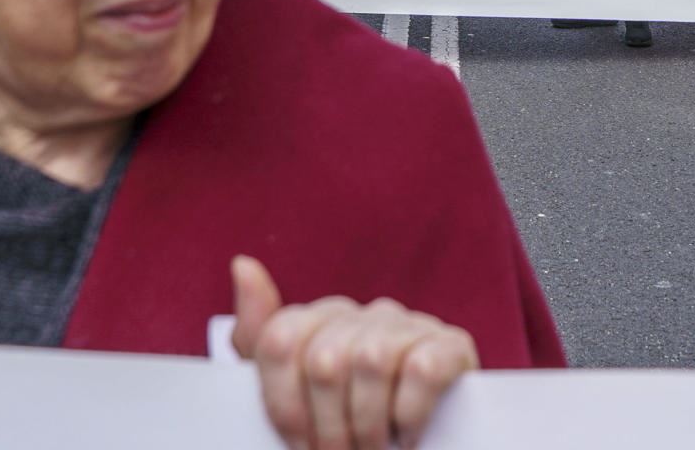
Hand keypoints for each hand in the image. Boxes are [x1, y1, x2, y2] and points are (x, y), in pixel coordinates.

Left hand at [229, 255, 476, 449]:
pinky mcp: (452, 346)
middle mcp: (365, 313)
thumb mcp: (291, 394)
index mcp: (322, 320)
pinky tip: (409, 437)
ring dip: (368, 425)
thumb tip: (242, 264)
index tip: (298, 443)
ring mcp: (410, 326)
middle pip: (324, 359)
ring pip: (370, 360)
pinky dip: (409, 414)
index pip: (281, 342)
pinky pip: (421, 369)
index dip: (284, 405)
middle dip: (328, 427)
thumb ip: (258, 337)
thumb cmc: (346, 426)